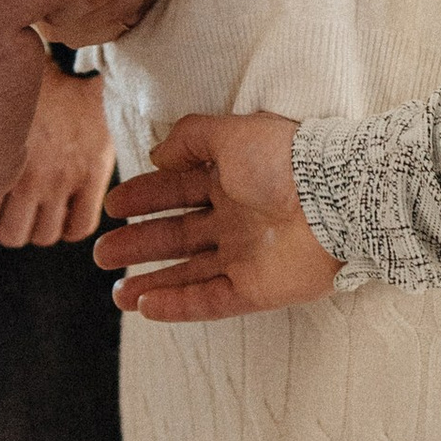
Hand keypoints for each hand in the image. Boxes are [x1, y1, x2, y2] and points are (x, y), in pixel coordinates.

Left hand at [0, 65, 117, 248]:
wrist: (71, 58)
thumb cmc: (8, 72)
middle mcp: (31, 176)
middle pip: (11, 235)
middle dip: (6, 224)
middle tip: (7, 208)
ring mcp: (65, 178)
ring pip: (44, 235)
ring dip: (36, 227)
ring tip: (33, 210)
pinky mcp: (95, 173)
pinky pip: (79, 227)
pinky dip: (69, 226)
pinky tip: (61, 209)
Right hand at [97, 111, 337, 319]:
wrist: (338, 201)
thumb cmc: (287, 161)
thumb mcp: (232, 132)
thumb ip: (191, 137)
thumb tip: (158, 155)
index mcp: (233, 180)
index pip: (179, 191)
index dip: (144, 199)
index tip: (113, 207)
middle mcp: (238, 219)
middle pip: (178, 236)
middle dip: (139, 244)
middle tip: (103, 252)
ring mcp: (248, 257)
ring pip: (190, 273)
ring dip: (152, 282)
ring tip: (116, 293)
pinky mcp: (258, 290)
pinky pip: (211, 301)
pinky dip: (178, 305)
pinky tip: (146, 307)